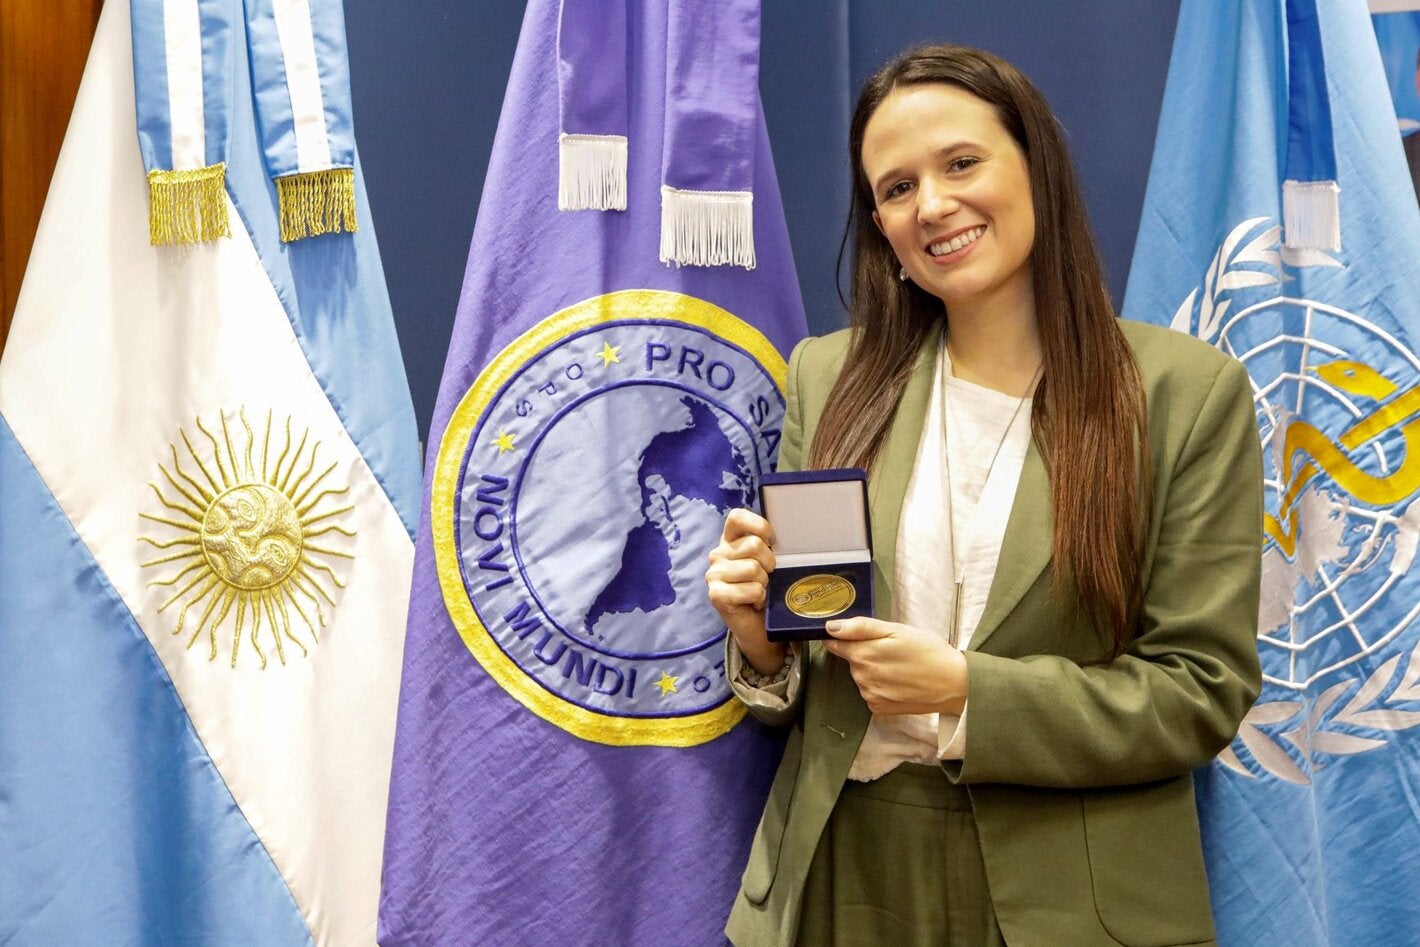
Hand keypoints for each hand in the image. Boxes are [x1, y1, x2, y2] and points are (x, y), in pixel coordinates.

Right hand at [706, 508, 786, 674]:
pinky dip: (759, 598)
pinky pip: (751, 589)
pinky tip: (753, 603)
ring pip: (753, 568)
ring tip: (760, 591)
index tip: (772, 542)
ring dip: (764, 583)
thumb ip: (770, 546)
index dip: (758, 526)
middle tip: (766, 578)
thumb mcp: (769, 562)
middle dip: (769, 563)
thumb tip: (794, 535)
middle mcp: (717, 554)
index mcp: (729, 540)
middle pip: (753, 545)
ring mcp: (714, 575)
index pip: (737, 517)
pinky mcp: (716, 595)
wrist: (758, 626)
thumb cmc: (767, 589)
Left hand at [823, 617, 966, 715]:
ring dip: (872, 670)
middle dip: (865, 652)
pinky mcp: (878, 708)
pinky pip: (870, 692)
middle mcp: (861, 677)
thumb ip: (861, 627)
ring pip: (861, 676)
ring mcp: (869, 695)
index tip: (855, 635)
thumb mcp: (897, 630)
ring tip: (899, 666)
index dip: (842, 637)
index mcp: (863, 654)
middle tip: (892, 650)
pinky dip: (880, 686)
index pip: (835, 643)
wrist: (954, 683)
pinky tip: (898, 682)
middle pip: (850, 660)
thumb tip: (831, 628)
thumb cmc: (928, 651)